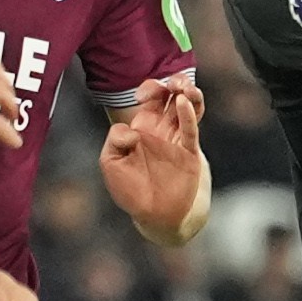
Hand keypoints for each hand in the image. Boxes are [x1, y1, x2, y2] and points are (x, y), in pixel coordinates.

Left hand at [99, 77, 207, 239]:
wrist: (155, 217)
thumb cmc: (132, 191)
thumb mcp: (111, 163)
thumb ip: (114, 140)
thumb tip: (132, 131)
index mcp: (144, 127)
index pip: (152, 97)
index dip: (149, 88)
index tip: (141, 96)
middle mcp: (163, 130)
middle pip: (172, 96)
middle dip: (173, 83)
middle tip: (171, 83)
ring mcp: (177, 140)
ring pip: (188, 107)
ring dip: (188, 92)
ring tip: (183, 87)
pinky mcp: (190, 154)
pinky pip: (190, 129)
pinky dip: (188, 115)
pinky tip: (183, 103)